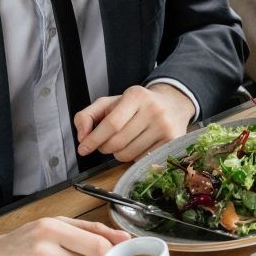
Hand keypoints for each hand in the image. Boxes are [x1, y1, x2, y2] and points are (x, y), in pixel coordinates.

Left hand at [74, 84, 194, 161]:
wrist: (173, 104)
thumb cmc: (137, 105)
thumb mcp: (111, 102)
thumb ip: (87, 115)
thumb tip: (82, 136)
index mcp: (136, 96)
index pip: (111, 124)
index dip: (94, 139)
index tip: (83, 149)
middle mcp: (153, 110)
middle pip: (118, 142)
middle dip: (104, 147)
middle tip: (105, 143)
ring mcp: (165, 126)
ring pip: (128, 154)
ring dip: (119, 154)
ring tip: (125, 142)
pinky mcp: (172, 141)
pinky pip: (142, 160)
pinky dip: (134, 157)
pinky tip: (139, 146)